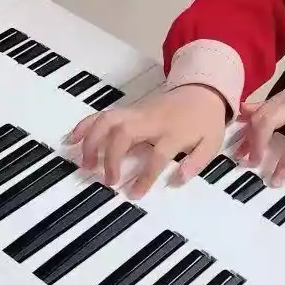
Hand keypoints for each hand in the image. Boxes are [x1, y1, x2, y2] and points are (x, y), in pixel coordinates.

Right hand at [66, 84, 226, 197]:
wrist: (202, 90)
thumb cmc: (205, 121)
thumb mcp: (211, 143)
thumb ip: (196, 163)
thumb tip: (177, 180)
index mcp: (174, 131)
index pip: (157, 155)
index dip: (145, 176)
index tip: (133, 194)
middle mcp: (151, 120)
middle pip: (124, 133)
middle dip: (111, 157)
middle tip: (107, 180)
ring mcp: (137, 113)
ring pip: (108, 121)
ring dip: (92, 141)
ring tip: (84, 164)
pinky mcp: (128, 110)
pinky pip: (103, 114)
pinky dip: (85, 125)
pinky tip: (72, 139)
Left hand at [238, 84, 284, 188]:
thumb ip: (264, 107)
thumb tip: (240, 112)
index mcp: (282, 99)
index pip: (260, 115)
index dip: (249, 136)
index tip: (241, 154)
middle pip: (269, 122)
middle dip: (258, 144)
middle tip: (254, 163)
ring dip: (283, 164)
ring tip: (276, 182)